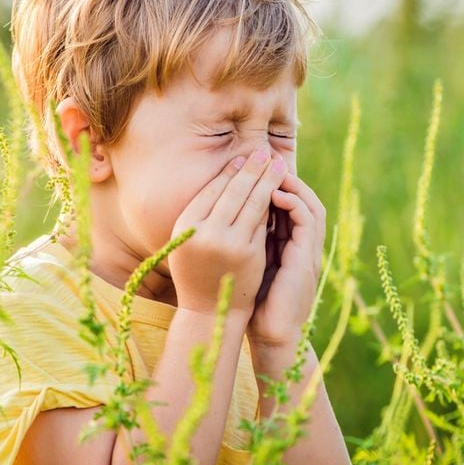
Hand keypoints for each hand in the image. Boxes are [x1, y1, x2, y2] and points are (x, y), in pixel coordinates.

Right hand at [168, 151, 288, 316]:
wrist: (208, 311)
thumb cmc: (197, 271)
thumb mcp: (188, 240)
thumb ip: (202, 214)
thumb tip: (227, 176)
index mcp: (184, 225)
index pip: (212, 189)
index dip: (230, 171)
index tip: (243, 158)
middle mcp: (204, 232)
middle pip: (233, 191)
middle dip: (252, 168)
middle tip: (264, 152)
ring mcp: (228, 243)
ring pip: (252, 202)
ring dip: (267, 180)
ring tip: (277, 165)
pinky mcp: (249, 253)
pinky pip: (262, 222)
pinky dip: (271, 204)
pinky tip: (279, 190)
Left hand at [248, 172, 325, 348]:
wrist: (270, 335)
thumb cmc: (255, 303)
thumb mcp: (249, 263)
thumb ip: (247, 240)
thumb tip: (224, 215)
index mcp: (290, 244)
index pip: (288, 203)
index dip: (274, 183)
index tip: (253, 167)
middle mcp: (302, 244)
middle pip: (302, 198)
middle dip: (284, 176)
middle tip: (264, 158)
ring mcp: (308, 251)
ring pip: (310, 205)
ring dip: (292, 185)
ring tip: (270, 170)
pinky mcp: (308, 259)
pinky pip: (308, 221)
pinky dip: (294, 204)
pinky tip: (274, 194)